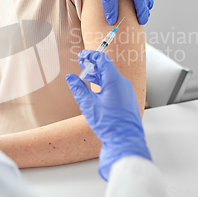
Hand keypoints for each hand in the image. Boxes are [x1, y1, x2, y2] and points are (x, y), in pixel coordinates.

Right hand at [65, 50, 150, 180]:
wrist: (125, 140)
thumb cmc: (109, 123)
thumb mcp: (88, 104)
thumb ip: (78, 88)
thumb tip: (70, 78)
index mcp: (115, 81)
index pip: (103, 60)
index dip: (91, 56)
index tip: (81, 56)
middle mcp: (123, 84)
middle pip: (107, 68)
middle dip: (93, 65)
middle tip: (81, 64)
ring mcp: (126, 92)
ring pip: (111, 78)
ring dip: (98, 75)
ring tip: (85, 76)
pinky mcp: (126, 100)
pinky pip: (115, 86)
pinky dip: (103, 84)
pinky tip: (95, 90)